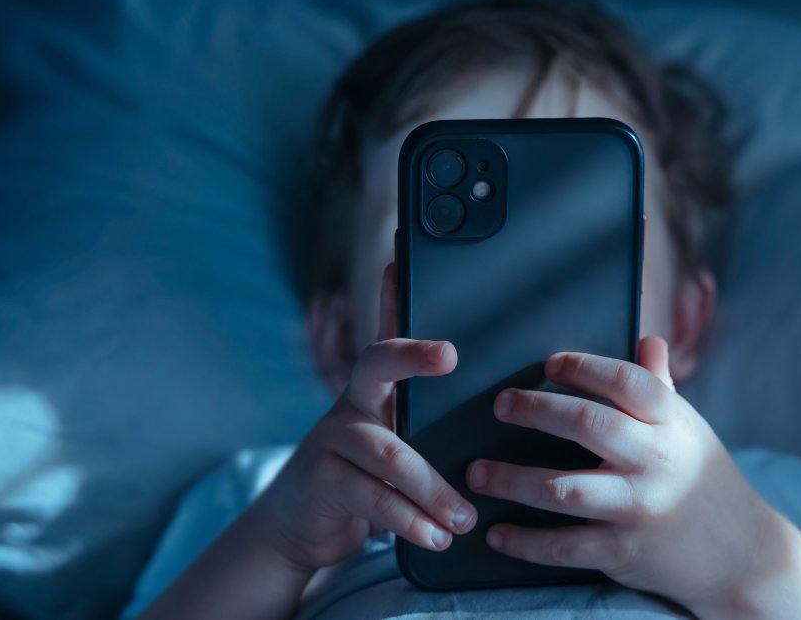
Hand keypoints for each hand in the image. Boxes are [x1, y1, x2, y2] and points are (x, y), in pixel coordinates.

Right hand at [247, 263, 476, 571]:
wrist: (301, 526)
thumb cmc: (367, 480)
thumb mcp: (398, 446)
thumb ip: (429, 425)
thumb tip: (499, 409)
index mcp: (376, 391)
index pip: (389, 336)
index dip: (393, 297)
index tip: (401, 262)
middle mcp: (352, 404)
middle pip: (376, 362)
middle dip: (412, 352)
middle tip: (450, 354)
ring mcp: (332, 441)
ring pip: (389, 452)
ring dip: (434, 489)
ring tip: (465, 518)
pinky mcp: (322, 481)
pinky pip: (373, 497)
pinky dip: (410, 521)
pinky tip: (437, 538)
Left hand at [466, 336, 774, 612]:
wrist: (743, 556)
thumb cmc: (706, 480)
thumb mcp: (690, 431)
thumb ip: (660, 388)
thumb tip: (648, 340)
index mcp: (672, 423)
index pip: (627, 382)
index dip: (584, 368)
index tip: (548, 364)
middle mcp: (656, 462)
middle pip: (589, 425)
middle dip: (537, 410)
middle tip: (499, 404)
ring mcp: (638, 509)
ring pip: (563, 489)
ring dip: (512, 480)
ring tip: (475, 473)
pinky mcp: (624, 553)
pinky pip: (564, 546)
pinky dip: (525, 542)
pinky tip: (496, 533)